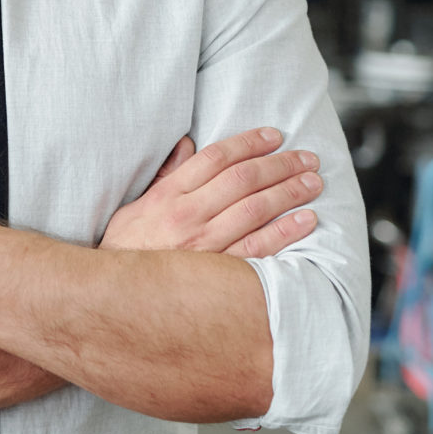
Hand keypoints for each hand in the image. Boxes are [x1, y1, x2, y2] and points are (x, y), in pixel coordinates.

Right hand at [100, 126, 320, 256]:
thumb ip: (166, 175)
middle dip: (279, 164)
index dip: (248, 143)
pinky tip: (306, 220)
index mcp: (168, 195)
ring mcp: (204, 244)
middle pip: (242, 179)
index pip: (214, 158)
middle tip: (306, 158)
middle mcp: (187, 215)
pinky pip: (259, 249)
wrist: (119, 297)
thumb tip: (188, 144)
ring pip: (255, 209)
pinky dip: (285, 232)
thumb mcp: (137, 206)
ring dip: (289, 192)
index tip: (273, 136)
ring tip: (313, 182)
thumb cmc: (128, 249)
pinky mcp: (218, 273)